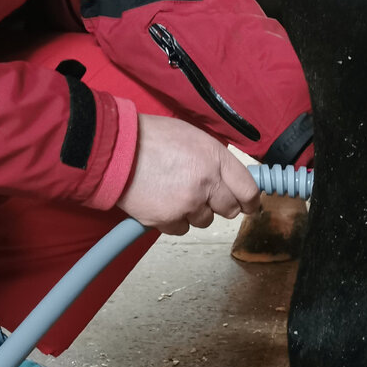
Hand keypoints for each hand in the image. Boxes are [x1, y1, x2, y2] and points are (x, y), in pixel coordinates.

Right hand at [117, 114, 260, 233]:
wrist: (116, 149)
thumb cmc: (151, 138)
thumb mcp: (193, 137)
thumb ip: (214, 159)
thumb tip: (230, 178)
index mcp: (216, 158)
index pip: (248, 189)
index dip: (251, 201)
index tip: (249, 206)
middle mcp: (207, 183)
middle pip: (229, 209)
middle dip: (220, 205)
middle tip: (205, 197)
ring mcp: (188, 203)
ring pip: (204, 221)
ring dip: (194, 212)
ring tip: (174, 192)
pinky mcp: (168, 219)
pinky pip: (181, 228)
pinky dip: (173, 220)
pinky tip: (162, 202)